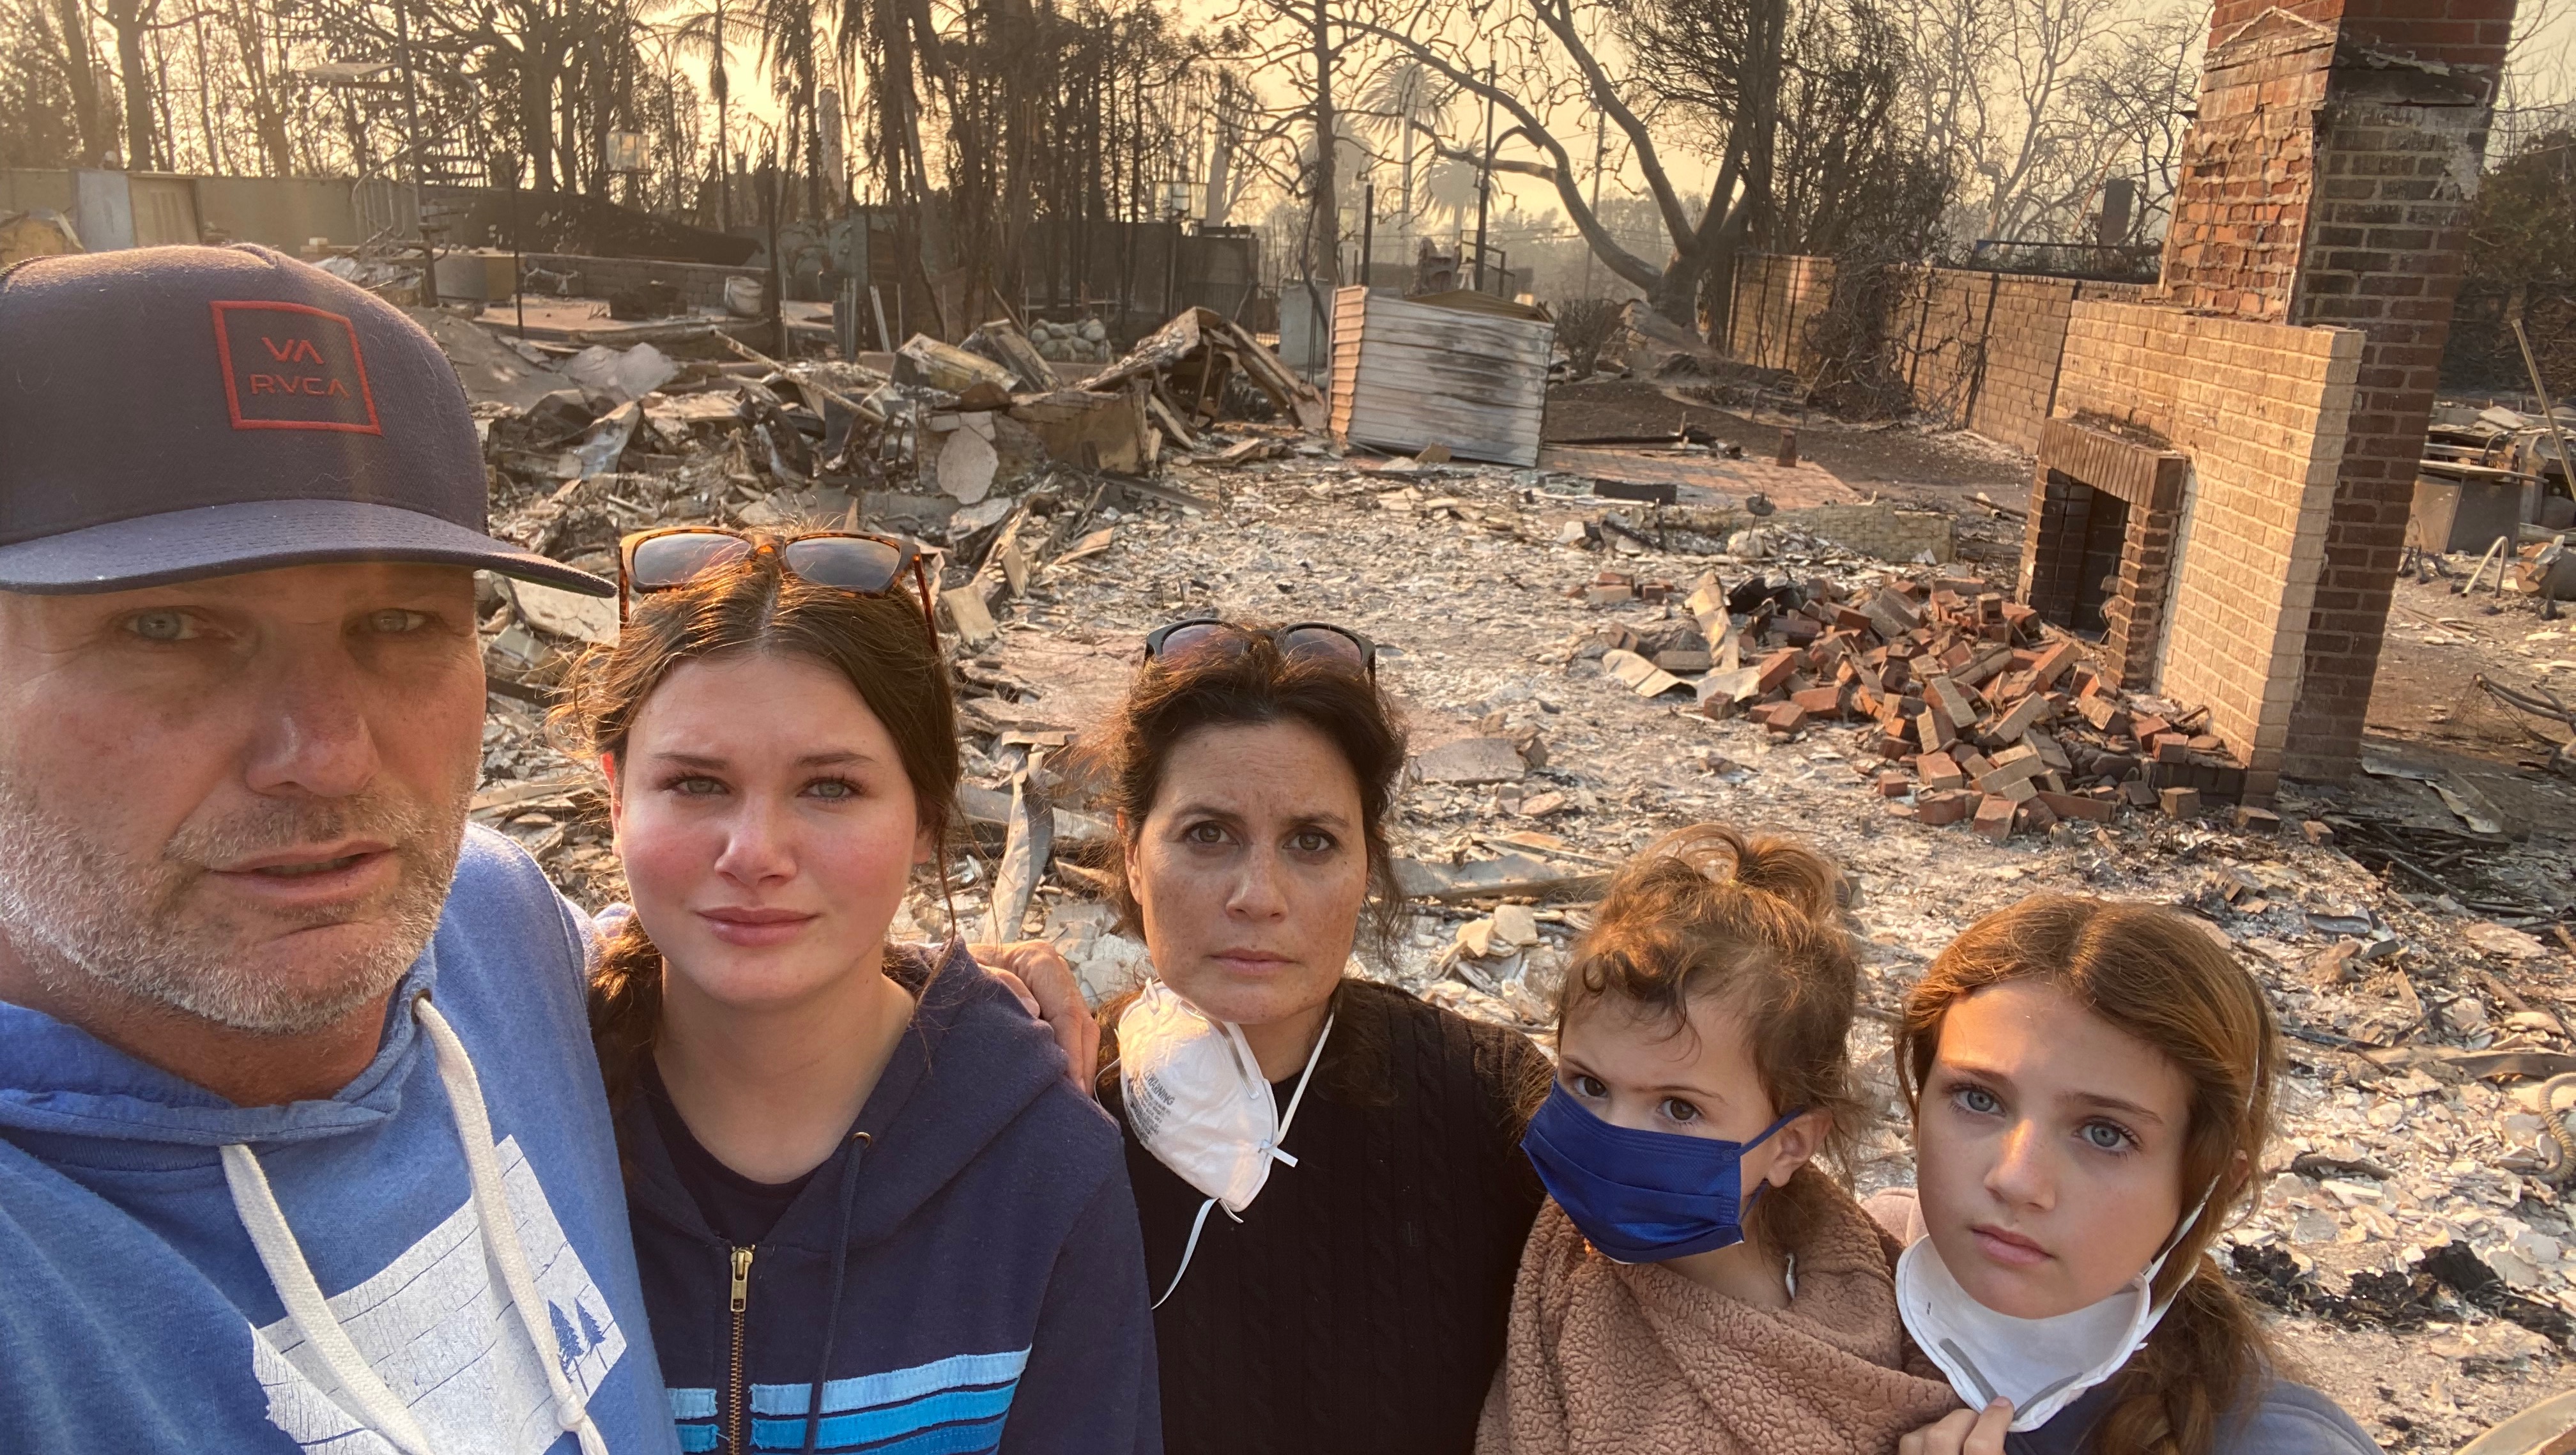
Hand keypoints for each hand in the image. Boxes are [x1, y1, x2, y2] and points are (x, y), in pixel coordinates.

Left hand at [971, 941, 1099, 1099]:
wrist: (947, 962)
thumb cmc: (957, 970)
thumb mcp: (971, 973)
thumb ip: (1000, 985)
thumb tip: (1033, 1011)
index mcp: (1041, 961)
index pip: (1067, 1012)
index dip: (1072, 1051)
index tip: (1072, 1085)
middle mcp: (1058, 973)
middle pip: (1082, 1024)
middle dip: (1082, 1064)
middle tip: (1078, 1102)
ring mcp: (1059, 989)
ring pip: (1083, 1031)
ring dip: (1081, 1066)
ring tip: (1075, 1101)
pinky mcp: (1054, 1005)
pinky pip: (1072, 1034)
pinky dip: (1072, 1060)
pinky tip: (1066, 1085)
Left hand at [1898, 1400, 2010, 1454]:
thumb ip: (2000, 1450)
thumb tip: (2003, 1422)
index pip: (1981, 1445)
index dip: (1994, 1420)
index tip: (2003, 1405)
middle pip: (1943, 1435)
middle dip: (1964, 1417)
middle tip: (1979, 1419)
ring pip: (1917, 1438)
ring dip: (1939, 1426)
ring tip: (1957, 1429)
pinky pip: (1906, 1447)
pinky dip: (1921, 1438)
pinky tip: (1935, 1442)